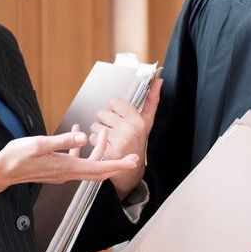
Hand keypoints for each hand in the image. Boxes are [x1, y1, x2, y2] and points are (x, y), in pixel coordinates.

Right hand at [0, 128, 138, 198]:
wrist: (2, 171)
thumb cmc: (17, 158)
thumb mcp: (39, 144)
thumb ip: (62, 141)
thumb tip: (82, 138)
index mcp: (67, 167)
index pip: (99, 168)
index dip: (118, 165)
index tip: (133, 160)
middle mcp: (68, 173)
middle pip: (99, 170)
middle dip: (116, 161)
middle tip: (132, 153)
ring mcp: (63, 173)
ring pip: (89, 164)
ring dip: (98, 150)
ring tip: (100, 131)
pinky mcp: (56, 169)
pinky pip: (75, 160)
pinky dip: (79, 148)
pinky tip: (75, 134)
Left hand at [90, 77, 162, 198]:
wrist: (131, 170)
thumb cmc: (137, 144)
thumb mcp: (146, 122)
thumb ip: (151, 100)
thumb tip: (159, 81)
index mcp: (138, 120)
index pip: (114, 101)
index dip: (114, 109)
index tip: (119, 117)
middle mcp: (129, 129)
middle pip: (103, 113)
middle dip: (105, 121)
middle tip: (114, 130)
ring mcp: (118, 140)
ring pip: (95, 125)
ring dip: (98, 132)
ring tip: (109, 138)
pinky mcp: (108, 150)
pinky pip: (92, 137)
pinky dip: (95, 142)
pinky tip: (105, 146)